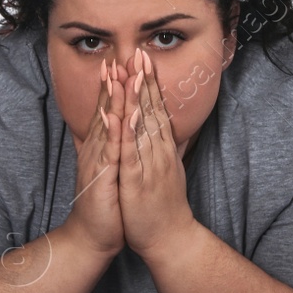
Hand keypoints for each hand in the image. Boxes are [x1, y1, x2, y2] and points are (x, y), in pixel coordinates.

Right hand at [67, 58, 124, 254]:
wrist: (93, 237)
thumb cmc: (107, 205)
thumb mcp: (113, 171)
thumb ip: (115, 149)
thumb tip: (120, 132)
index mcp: (103, 148)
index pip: (109, 111)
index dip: (114, 87)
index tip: (121, 62)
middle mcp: (97, 151)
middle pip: (104, 111)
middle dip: (111, 84)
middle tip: (116, 56)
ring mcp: (97, 163)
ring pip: (105, 127)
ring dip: (110, 101)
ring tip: (116, 76)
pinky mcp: (101, 179)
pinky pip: (108, 153)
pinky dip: (112, 134)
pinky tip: (115, 116)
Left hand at [119, 48, 199, 260]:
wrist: (170, 239)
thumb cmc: (163, 206)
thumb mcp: (165, 170)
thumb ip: (163, 149)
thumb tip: (163, 130)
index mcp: (163, 149)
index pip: (157, 110)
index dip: (151, 84)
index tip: (145, 59)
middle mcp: (159, 153)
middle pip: (152, 111)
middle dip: (145, 82)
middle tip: (140, 53)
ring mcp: (150, 165)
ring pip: (143, 126)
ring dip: (137, 99)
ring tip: (132, 73)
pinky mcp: (138, 181)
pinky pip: (131, 153)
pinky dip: (126, 132)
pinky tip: (122, 114)